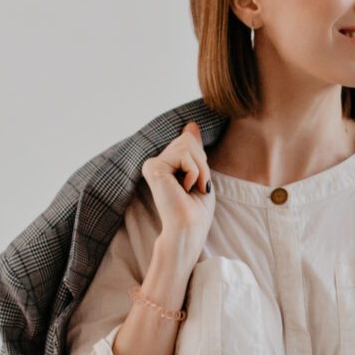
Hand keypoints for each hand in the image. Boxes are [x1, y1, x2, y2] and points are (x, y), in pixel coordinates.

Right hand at [143, 120, 214, 254]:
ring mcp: (152, 164)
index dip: (200, 161)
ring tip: (192, 189)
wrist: (188, 230)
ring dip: (200, 169)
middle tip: (197, 188)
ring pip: (187, 144)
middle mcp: (156, 163)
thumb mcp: (200, 173)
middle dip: (202, 164)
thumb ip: (193, 149)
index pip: (188, 141)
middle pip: (188, 140)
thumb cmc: (196, 210)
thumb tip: (191, 124)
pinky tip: (185, 189)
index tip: (196, 185)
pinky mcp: (153, 167)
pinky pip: (184, 155)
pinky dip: (194, 172)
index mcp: (165, 164)